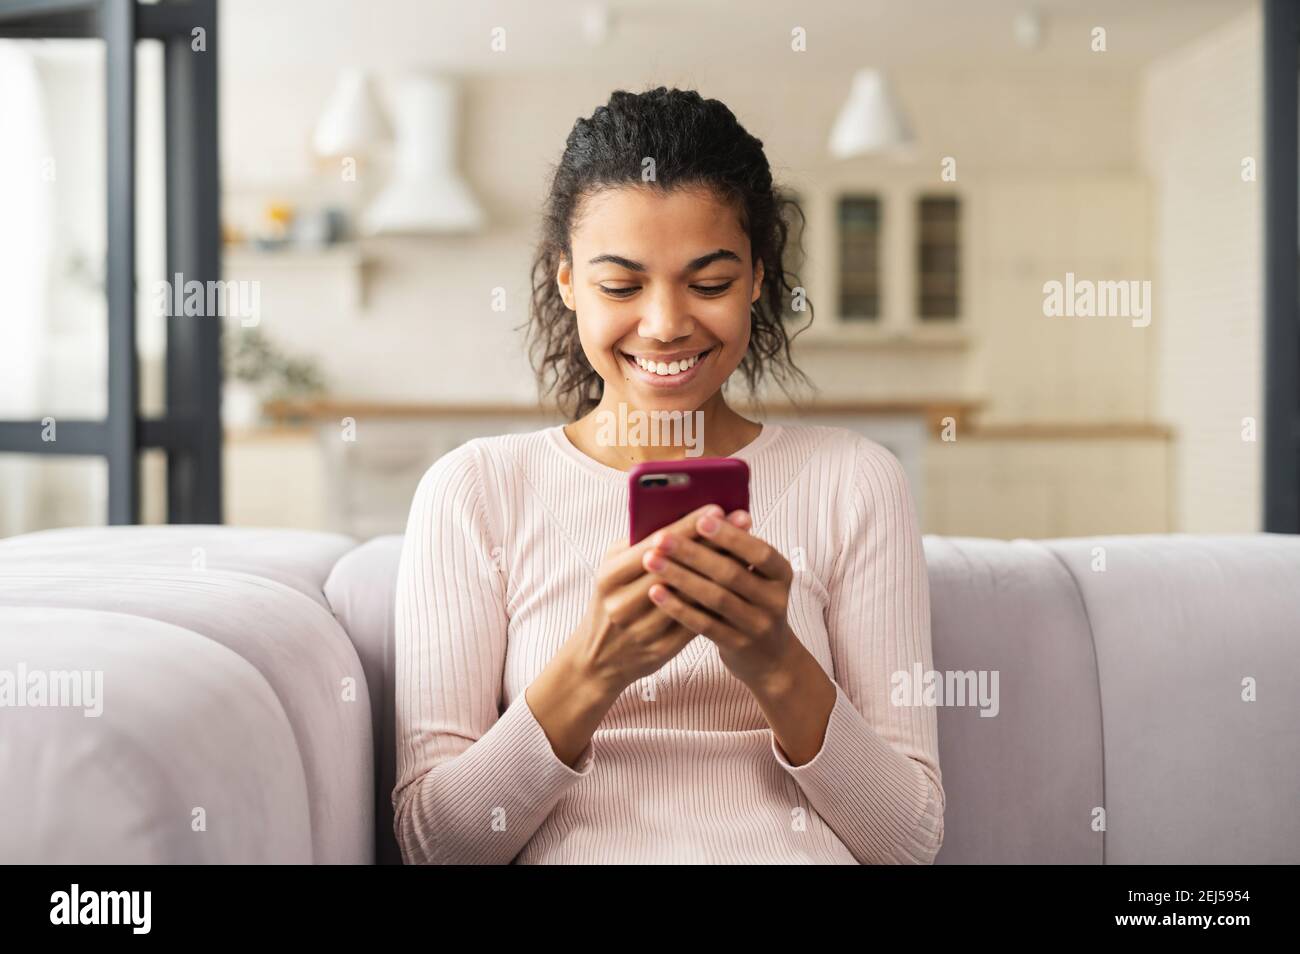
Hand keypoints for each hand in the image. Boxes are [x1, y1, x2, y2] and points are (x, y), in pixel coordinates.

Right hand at [562, 503, 724, 696]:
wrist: (599, 659)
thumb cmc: (612, 599)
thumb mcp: (612, 569)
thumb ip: (638, 543)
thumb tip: (683, 515)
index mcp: (609, 577)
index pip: (653, 544)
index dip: (687, 525)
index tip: (716, 508)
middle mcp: (622, 605)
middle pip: (677, 568)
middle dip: (712, 542)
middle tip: (742, 522)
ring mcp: (642, 631)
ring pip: (691, 596)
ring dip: (722, 571)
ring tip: (747, 550)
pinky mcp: (660, 650)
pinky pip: (696, 622)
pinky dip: (718, 601)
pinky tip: (738, 584)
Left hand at [640, 509, 797, 687]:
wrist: (770, 658)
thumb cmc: (753, 603)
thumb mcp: (757, 577)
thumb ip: (737, 551)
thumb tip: (708, 513)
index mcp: (781, 574)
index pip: (759, 552)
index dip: (731, 536)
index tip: (701, 519)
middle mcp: (774, 600)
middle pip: (731, 573)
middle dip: (693, 553)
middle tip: (661, 538)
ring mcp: (757, 626)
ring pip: (715, 598)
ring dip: (680, 577)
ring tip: (651, 561)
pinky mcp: (737, 645)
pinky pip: (704, 624)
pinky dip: (678, 607)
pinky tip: (656, 592)